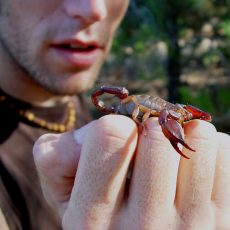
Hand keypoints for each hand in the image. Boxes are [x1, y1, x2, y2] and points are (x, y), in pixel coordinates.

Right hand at [33, 115, 229, 229]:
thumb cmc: (101, 216)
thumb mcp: (66, 193)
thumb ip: (59, 157)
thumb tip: (98, 127)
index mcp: (93, 218)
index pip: (110, 134)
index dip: (114, 125)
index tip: (118, 135)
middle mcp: (144, 228)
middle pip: (157, 135)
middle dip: (149, 126)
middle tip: (146, 138)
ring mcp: (191, 228)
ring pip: (200, 138)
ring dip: (183, 132)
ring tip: (171, 150)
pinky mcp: (224, 220)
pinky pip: (225, 150)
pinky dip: (208, 145)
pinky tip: (191, 165)